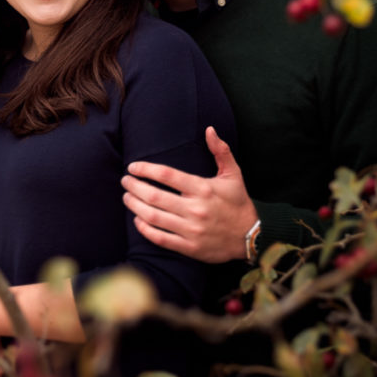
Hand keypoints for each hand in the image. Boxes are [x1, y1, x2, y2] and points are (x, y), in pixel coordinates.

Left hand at [121, 126, 257, 262]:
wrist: (251, 237)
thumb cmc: (238, 202)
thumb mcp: (233, 174)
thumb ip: (220, 151)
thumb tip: (210, 129)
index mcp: (203, 189)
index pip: (166, 174)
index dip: (145, 169)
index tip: (133, 167)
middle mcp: (195, 209)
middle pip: (154, 196)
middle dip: (134, 187)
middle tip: (125, 181)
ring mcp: (191, 230)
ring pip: (153, 216)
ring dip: (134, 206)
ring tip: (126, 197)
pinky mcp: (189, 247)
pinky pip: (159, 238)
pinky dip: (144, 228)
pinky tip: (137, 219)